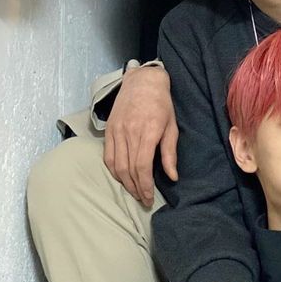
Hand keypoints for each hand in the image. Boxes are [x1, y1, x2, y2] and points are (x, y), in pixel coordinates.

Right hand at [104, 65, 177, 204]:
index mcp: (148, 131)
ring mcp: (117, 130)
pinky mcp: (109, 129)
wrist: (142, 81)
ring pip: (116, 165)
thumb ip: (170, 153)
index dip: (145, 185)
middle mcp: (130, 131)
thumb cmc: (161, 103)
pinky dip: (113, 170)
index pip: (143, 166)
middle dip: (135, 188)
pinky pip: (108, 155)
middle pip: (129, 169)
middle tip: (142, 200)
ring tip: (133, 192)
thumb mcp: (172, 126)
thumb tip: (172, 177)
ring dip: (124, 182)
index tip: (149, 198)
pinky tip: (121, 178)